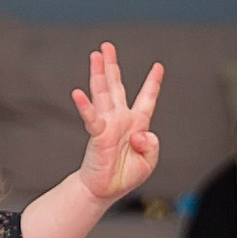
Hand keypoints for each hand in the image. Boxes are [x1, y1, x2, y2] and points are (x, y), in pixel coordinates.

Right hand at [68, 43, 162, 203]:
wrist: (104, 191)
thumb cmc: (125, 175)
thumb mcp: (149, 161)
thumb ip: (152, 144)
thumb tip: (139, 133)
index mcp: (137, 123)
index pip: (146, 99)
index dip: (152, 82)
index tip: (158, 66)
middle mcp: (120, 119)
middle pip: (116, 86)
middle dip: (112, 66)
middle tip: (107, 46)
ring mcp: (108, 124)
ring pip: (103, 94)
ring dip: (99, 74)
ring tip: (95, 55)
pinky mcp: (98, 135)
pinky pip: (91, 117)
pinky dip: (85, 106)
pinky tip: (78, 92)